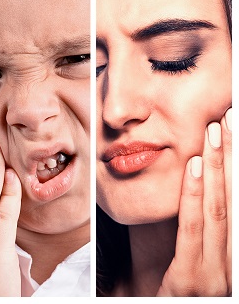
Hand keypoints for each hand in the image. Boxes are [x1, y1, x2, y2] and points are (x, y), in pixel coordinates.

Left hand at [158, 109, 231, 295]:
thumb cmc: (174, 294)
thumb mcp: (191, 263)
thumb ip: (200, 232)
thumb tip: (202, 185)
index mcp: (234, 257)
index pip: (237, 203)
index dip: (237, 167)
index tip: (236, 134)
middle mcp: (233, 266)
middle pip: (235, 200)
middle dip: (234, 158)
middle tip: (231, 120)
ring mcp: (217, 274)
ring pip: (220, 209)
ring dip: (218, 167)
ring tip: (215, 133)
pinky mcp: (192, 280)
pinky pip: (193, 229)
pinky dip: (194, 195)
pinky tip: (193, 167)